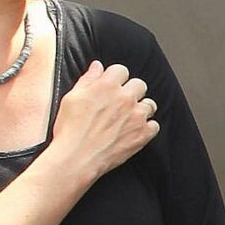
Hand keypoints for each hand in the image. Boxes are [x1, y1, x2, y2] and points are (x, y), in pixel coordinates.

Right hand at [50, 61, 157, 184]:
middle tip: (121, 103)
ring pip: (150, 104)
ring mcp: (136, 116)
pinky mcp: (143, 134)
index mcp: (107, 86)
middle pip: (139, 85)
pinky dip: (147, 128)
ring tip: (129, 117)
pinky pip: (154, 125)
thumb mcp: (72, 98)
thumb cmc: (70, 129)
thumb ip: (87, 80)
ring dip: (141, 108)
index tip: (113, 86)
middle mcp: (125, 98)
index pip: (121, 70)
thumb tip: (97, 66)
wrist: (76, 158)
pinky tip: (134, 131)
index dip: (116, 78)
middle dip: (131, 91)